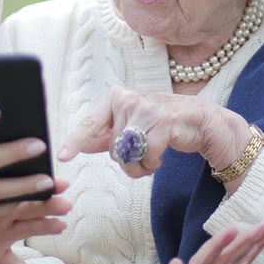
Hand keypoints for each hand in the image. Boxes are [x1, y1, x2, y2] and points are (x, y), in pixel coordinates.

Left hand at [0, 179, 72, 263]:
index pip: (20, 186)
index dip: (39, 183)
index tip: (57, 181)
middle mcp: (6, 213)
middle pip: (32, 206)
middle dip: (50, 204)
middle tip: (66, 203)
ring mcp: (5, 235)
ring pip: (29, 229)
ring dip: (46, 228)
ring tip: (60, 226)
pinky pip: (12, 263)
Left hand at [57, 87, 250, 179]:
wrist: (200, 120)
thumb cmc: (163, 123)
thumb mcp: (133, 126)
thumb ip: (108, 134)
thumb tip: (81, 144)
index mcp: (116, 98)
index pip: (90, 123)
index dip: (75, 141)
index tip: (62, 156)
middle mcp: (128, 99)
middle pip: (112, 148)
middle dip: (127, 159)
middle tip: (143, 152)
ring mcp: (146, 109)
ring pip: (128, 155)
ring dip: (140, 165)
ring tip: (152, 156)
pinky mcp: (163, 122)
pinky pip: (146, 157)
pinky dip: (152, 164)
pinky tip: (161, 156)